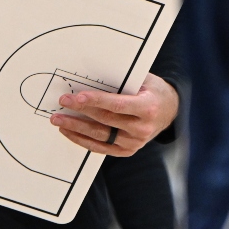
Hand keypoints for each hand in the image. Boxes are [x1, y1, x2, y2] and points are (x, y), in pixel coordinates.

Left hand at [50, 73, 178, 155]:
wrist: (170, 111)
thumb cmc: (153, 91)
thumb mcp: (144, 80)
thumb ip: (122, 81)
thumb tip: (91, 77)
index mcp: (148, 107)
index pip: (116, 105)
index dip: (95, 101)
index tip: (76, 97)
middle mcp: (142, 128)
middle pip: (105, 120)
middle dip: (80, 111)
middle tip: (62, 103)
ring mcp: (134, 142)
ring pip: (100, 136)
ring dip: (76, 128)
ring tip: (58, 120)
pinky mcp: (127, 151)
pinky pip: (101, 147)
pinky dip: (83, 140)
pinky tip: (70, 132)